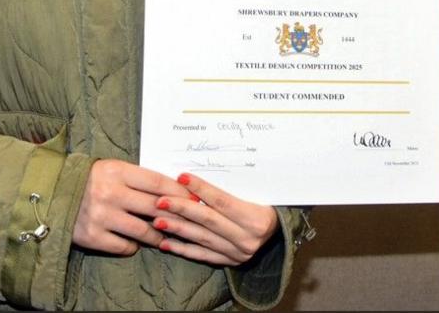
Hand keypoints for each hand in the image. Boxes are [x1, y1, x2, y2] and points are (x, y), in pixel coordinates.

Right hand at [73, 159, 193, 255]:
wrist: (52, 194)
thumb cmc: (91, 180)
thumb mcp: (113, 170)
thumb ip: (138, 179)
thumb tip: (175, 191)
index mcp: (117, 171)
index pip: (157, 182)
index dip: (179, 192)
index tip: (194, 198)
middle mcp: (110, 193)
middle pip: (154, 207)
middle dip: (176, 215)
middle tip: (191, 221)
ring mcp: (101, 216)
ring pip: (143, 230)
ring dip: (159, 235)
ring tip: (166, 236)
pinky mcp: (92, 237)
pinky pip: (124, 246)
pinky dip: (133, 245)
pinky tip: (136, 242)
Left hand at [152, 172, 278, 265]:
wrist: (280, 230)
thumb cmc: (266, 203)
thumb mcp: (256, 192)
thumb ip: (230, 188)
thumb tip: (195, 177)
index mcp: (256, 218)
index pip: (222, 201)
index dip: (201, 189)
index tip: (181, 177)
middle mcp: (247, 238)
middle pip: (208, 220)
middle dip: (182, 209)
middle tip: (160, 200)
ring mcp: (238, 253)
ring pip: (202, 238)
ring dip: (178, 228)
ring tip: (158, 219)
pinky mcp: (230, 263)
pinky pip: (202, 256)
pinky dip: (182, 249)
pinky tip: (165, 242)